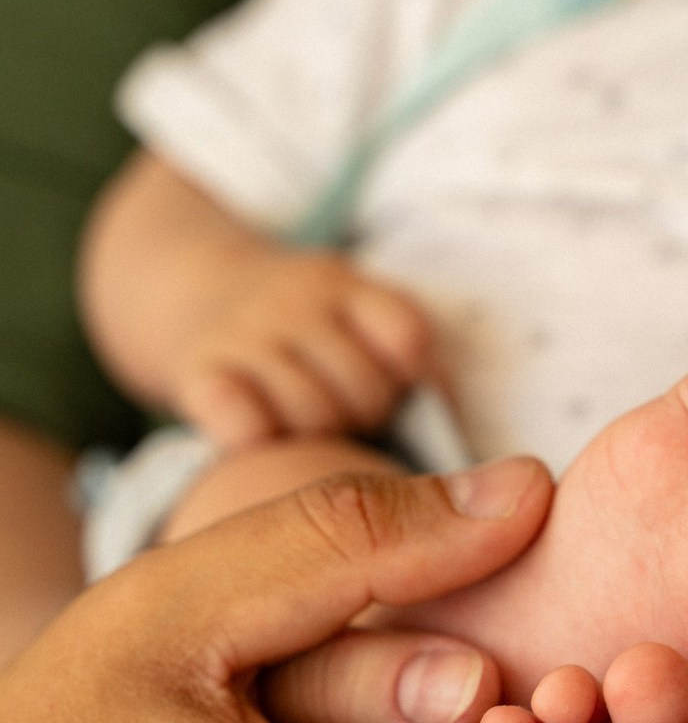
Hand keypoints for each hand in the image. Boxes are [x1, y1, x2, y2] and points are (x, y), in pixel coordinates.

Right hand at [172, 249, 434, 444]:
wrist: (195, 289)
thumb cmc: (310, 336)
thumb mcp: (364, 318)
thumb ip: (415, 366)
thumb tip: (457, 435)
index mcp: (347, 285)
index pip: (408, 340)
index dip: (417, 382)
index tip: (403, 395)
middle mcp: (294, 299)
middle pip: (366, 389)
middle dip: (369, 416)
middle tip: (350, 418)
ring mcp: (244, 333)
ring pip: (313, 415)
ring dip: (318, 437)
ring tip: (309, 428)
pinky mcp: (199, 372)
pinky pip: (244, 423)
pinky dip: (257, 436)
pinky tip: (262, 435)